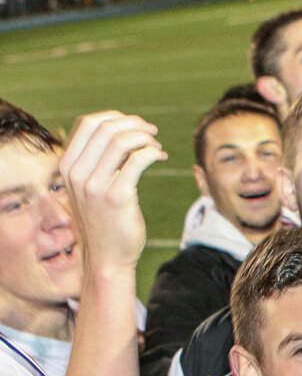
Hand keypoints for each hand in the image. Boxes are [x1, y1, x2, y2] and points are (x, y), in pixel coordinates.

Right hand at [60, 111, 164, 270]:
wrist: (107, 257)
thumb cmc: (104, 221)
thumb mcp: (92, 187)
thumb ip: (100, 161)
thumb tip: (124, 132)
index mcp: (67, 166)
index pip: (87, 123)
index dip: (115, 117)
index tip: (135, 124)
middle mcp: (76, 173)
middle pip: (105, 128)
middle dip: (134, 124)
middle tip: (152, 132)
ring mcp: (94, 186)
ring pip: (121, 141)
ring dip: (145, 137)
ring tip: (156, 146)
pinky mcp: (116, 197)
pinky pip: (137, 160)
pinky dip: (151, 152)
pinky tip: (159, 157)